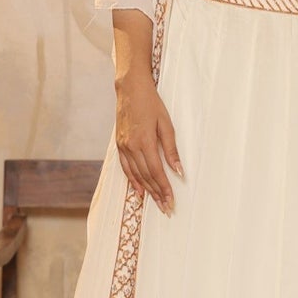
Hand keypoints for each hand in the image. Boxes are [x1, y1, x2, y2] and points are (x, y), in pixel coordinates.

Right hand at [115, 74, 180, 213]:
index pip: (156, 172)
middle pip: (146, 177)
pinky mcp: (119, 144)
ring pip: (135, 175)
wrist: (130, 89)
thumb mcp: (166, 124)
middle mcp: (132, 147)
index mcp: (145, 141)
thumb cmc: (151, 103)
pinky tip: (139, 190)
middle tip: (166, 208)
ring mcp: (123, 146)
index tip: (171, 201)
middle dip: (157, 194)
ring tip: (155, 202)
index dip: (164, 188)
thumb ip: (171, 149)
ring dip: (146, 190)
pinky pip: (125, 168)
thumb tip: (179, 171)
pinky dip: (132, 180)